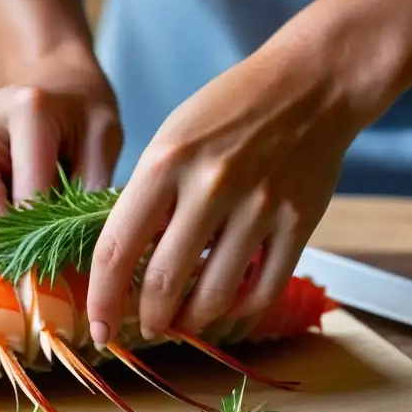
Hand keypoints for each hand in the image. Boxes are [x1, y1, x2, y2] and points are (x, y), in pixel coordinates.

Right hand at [0, 52, 121, 252]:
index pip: (28, 194)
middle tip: (48, 262)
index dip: (48, 235)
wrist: (49, 91)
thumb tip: (81, 247)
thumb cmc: (80, 117)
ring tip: (37, 238)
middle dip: (16, 244)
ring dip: (3, 244)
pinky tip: (19, 227)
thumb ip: (94, 188)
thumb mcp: (103, 140)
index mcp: (24, 113)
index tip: (69, 257)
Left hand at [85, 36, 373, 345]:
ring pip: (214, 296)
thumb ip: (148, 198)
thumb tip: (125, 263)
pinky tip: (226, 311)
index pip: (117, 250)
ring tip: (183, 322)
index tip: (100, 327)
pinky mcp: (297, 223)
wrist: (311, 84)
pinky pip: (262, 291)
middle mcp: (210, 186)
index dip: (103, 300)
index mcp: (165, 162)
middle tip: (146, 327)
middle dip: (148, 319)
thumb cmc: (231, 109)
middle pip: (164, 283)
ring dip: (192, 322)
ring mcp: (258, 207)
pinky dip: (239, 313)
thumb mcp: (171, 140)